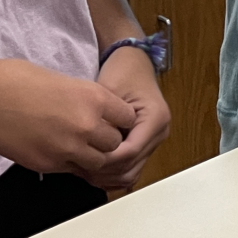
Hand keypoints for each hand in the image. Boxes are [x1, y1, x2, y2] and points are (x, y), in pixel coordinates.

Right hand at [0, 58, 137, 176]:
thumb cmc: (15, 81)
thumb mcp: (63, 80)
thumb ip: (85, 98)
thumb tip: (96, 109)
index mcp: (93, 97)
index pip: (128, 117)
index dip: (120, 119)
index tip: (112, 119)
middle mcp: (86, 125)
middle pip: (116, 143)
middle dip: (107, 140)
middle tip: (93, 134)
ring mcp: (68, 148)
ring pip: (97, 162)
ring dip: (91, 155)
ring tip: (77, 144)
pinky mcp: (49, 164)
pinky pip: (72, 170)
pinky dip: (70, 163)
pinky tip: (58, 150)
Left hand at [86, 47, 171, 190]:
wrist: (133, 62)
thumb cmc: (122, 71)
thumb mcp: (109, 92)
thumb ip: (104, 121)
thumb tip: (91, 148)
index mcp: (155, 118)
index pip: (131, 151)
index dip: (106, 159)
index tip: (83, 158)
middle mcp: (159, 132)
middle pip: (132, 166)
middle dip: (105, 171)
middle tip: (78, 168)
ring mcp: (154, 140)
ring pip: (131, 173)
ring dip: (108, 176)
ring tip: (84, 170)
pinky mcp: (145, 144)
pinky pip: (130, 168)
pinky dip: (113, 173)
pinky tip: (94, 169)